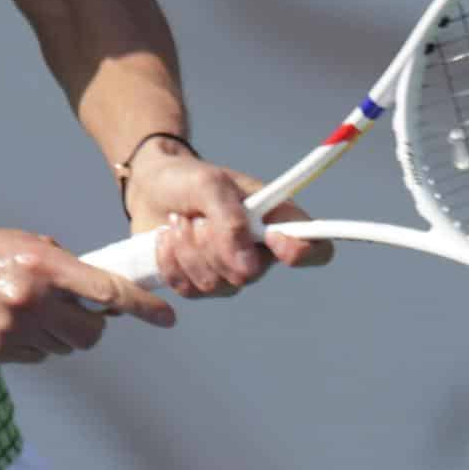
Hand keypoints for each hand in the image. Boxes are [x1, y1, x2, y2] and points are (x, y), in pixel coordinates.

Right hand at [0, 229, 174, 363]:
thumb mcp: (18, 242)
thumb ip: (58, 263)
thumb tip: (96, 289)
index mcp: (42, 265)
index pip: (106, 290)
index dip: (142, 306)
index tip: (167, 317)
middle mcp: (32, 299)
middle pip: (90, 333)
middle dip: (91, 326)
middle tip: (75, 313)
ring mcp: (14, 330)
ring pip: (63, 348)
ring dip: (57, 335)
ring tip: (26, 311)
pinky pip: (36, 358)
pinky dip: (31, 345)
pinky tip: (5, 324)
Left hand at [123, 146, 333, 297]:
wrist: (151, 187)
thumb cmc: (188, 179)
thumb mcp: (209, 184)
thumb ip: (230, 219)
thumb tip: (246, 267)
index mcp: (277, 220)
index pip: (317, 249)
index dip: (303, 253)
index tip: (270, 237)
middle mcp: (260, 252)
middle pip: (250, 274)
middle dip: (213, 244)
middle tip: (197, 215)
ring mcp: (230, 272)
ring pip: (215, 285)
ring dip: (187, 250)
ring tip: (178, 221)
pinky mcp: (199, 284)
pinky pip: (189, 290)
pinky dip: (171, 263)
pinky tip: (166, 239)